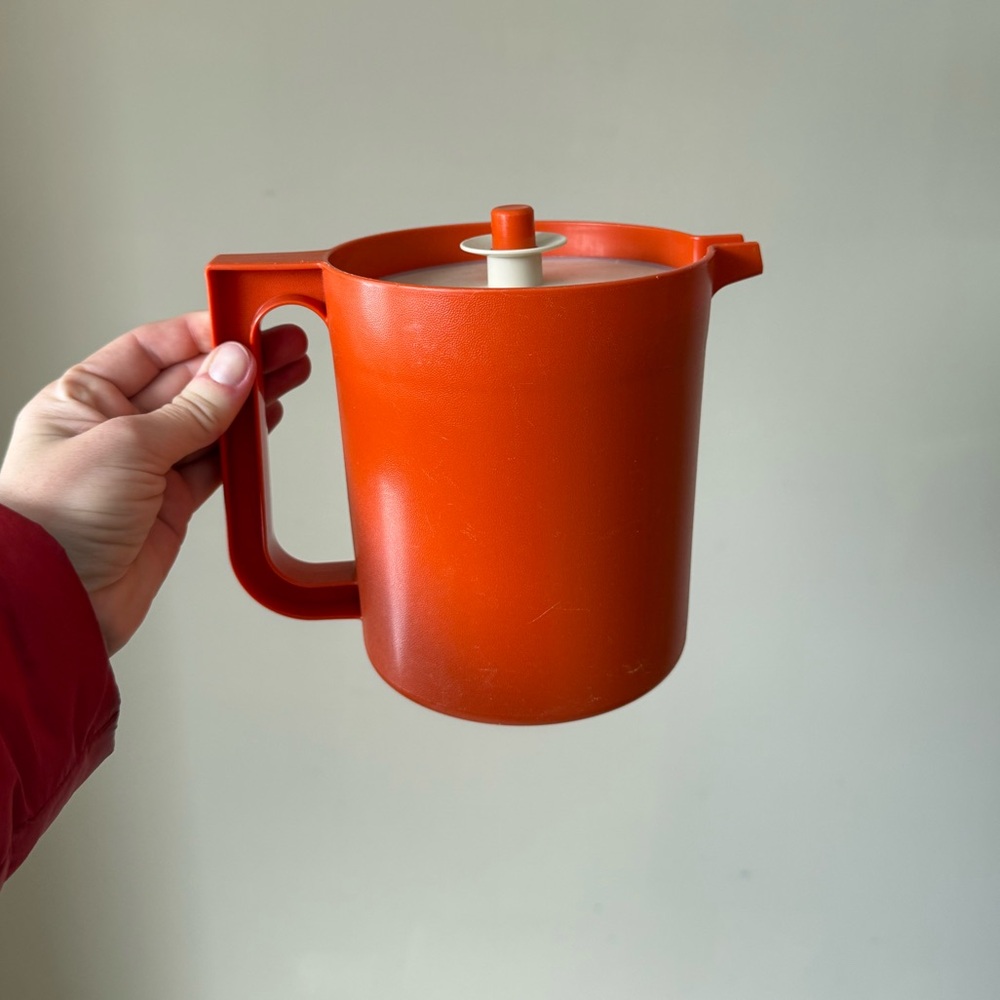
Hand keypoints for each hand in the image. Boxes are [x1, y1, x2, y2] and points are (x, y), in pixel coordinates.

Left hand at [0, 312, 309, 653]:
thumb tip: (234, 367)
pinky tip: (266, 423)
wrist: (55, 600)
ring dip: (249, 401)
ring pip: (209, 423)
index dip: (201, 334)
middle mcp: (115, 428)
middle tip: (283, 347)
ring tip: (288, 377)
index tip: (245, 325)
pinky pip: (216, 464)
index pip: (152, 349)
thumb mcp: (128, 445)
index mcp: (84, 397)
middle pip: (188, 383)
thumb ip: (192, 409)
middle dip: (237, 364)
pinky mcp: (171, 505)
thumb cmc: (54, 519)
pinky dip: (245, 447)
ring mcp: (146, 468)